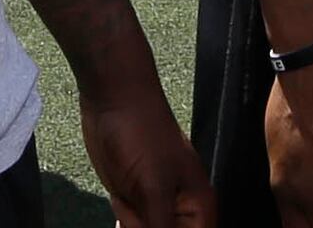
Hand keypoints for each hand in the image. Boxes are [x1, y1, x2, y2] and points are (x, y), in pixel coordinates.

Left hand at [75, 75, 215, 227]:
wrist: (112, 98)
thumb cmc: (141, 135)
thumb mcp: (153, 188)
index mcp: (199, 209)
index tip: (152, 215)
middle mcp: (182, 211)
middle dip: (145, 227)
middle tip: (139, 198)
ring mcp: (157, 205)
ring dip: (132, 224)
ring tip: (130, 192)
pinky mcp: (135, 198)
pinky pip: (132, 225)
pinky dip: (124, 220)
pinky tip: (120, 198)